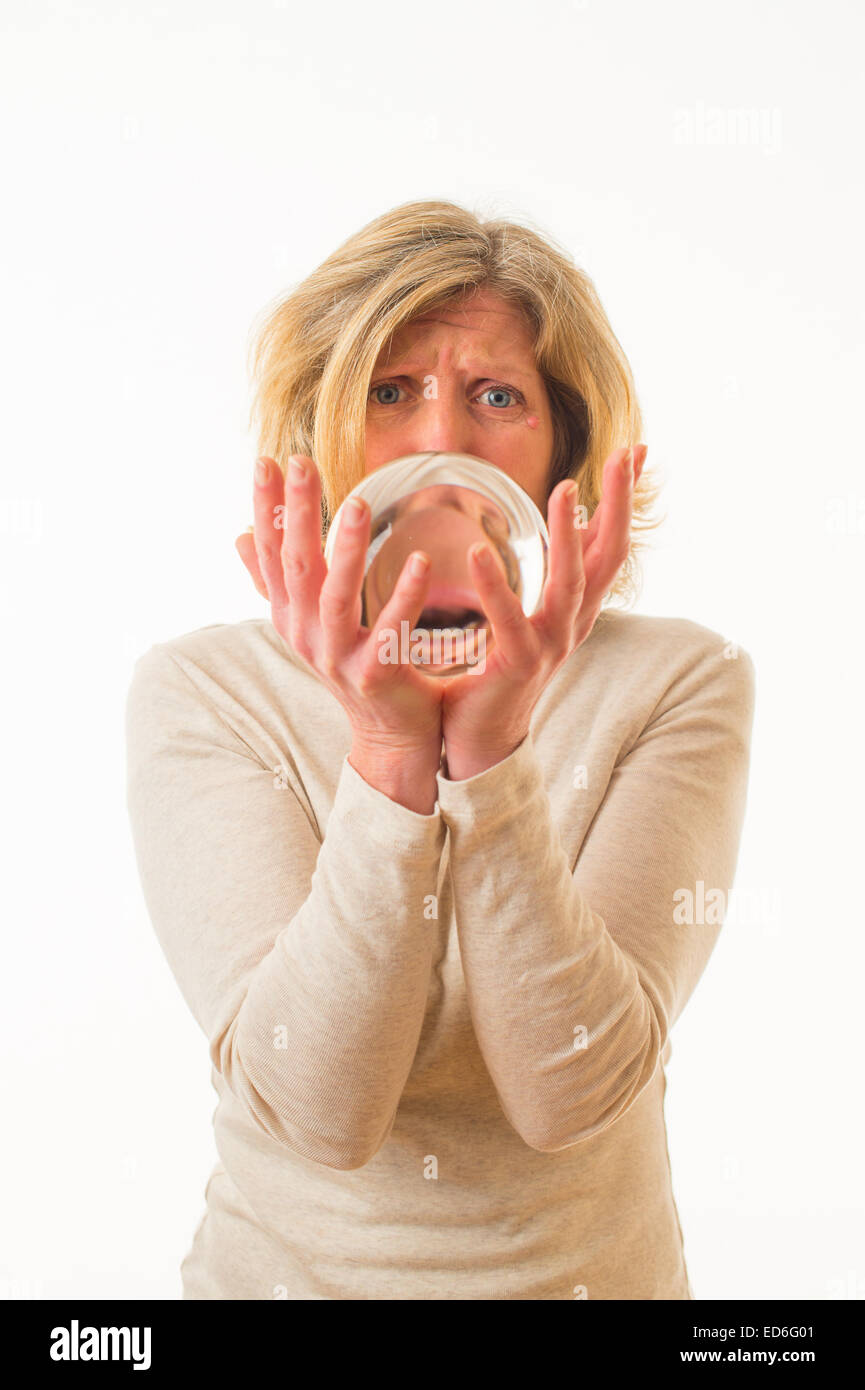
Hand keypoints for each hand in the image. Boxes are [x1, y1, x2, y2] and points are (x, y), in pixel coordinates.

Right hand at [235, 455, 444, 811]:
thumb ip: (275, 580)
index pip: (271, 553)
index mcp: (290, 615)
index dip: (267, 508)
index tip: (268, 460)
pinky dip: (405, 597)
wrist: (388, 731)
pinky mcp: (374, 677)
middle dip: (297, 513)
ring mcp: (335, 658)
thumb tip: (240, 536)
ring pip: (335, 598)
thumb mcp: (308, 620)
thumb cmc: (354, 665)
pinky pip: (389, 633)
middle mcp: (305, 634)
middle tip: (304, 462)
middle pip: (297, 566)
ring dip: (345, 550)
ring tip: (358, 504)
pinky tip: (422, 563)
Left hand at [439, 445, 647, 780]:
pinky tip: (477, 550)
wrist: (480, 741)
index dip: (623, 500)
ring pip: (570, 585)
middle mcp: (573, 626)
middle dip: (619, 504)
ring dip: (571, 535)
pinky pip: (509, 622)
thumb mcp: (531, 618)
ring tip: (564, 488)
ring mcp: (550, 647)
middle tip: (626, 455)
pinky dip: (494, 586)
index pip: (610, 546)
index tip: (636, 452)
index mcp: (576, 612)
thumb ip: (547, 579)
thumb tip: (569, 529)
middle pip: (608, 557)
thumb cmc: (499, 674)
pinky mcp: (517, 666)